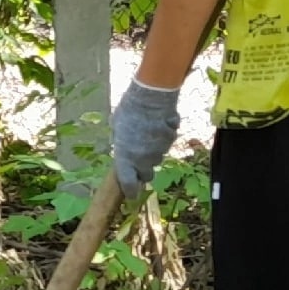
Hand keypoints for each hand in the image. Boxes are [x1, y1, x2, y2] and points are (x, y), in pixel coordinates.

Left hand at [112, 79, 182, 195]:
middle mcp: (143, 159)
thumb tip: (124, 147)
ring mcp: (159, 151)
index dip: (130, 190)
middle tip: (140, 157)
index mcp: (125, 158)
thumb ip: (121, 143)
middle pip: (147, 175)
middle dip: (144, 169)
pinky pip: (167, 143)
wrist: (150, 96)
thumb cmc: (128, 111)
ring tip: (148, 133)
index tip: (131, 193)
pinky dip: (164, 136)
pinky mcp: (171, 141)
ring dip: (154, 151)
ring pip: (158, 158)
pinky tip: (159, 124)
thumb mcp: (117, 128)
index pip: (128, 184)